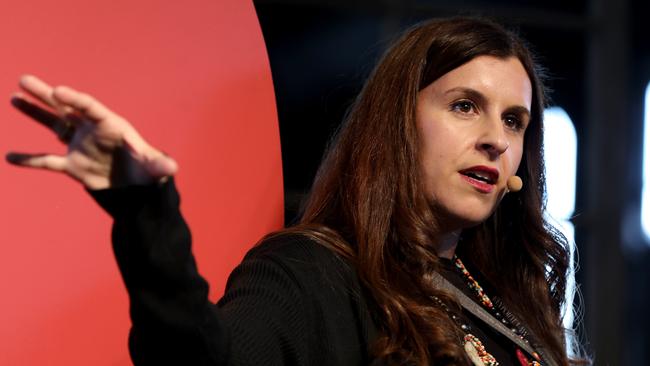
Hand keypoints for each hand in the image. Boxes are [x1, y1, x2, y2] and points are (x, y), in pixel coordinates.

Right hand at [6, 75, 177, 189]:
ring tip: (15, 97)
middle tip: (25, 80)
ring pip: (54, 125)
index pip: (89, 107)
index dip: (74, 98)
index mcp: (111, 125)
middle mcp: (92, 131)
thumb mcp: (154, 169)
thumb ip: (159, 165)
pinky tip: (10, 157)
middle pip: (67, 108)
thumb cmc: (149, 173)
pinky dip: (30, 160)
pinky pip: (47, 161)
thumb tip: (172, 168)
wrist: (139, 190)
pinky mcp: (73, 165)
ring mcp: (81, 146)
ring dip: (35, 113)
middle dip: (46, 95)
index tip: (57, 91)